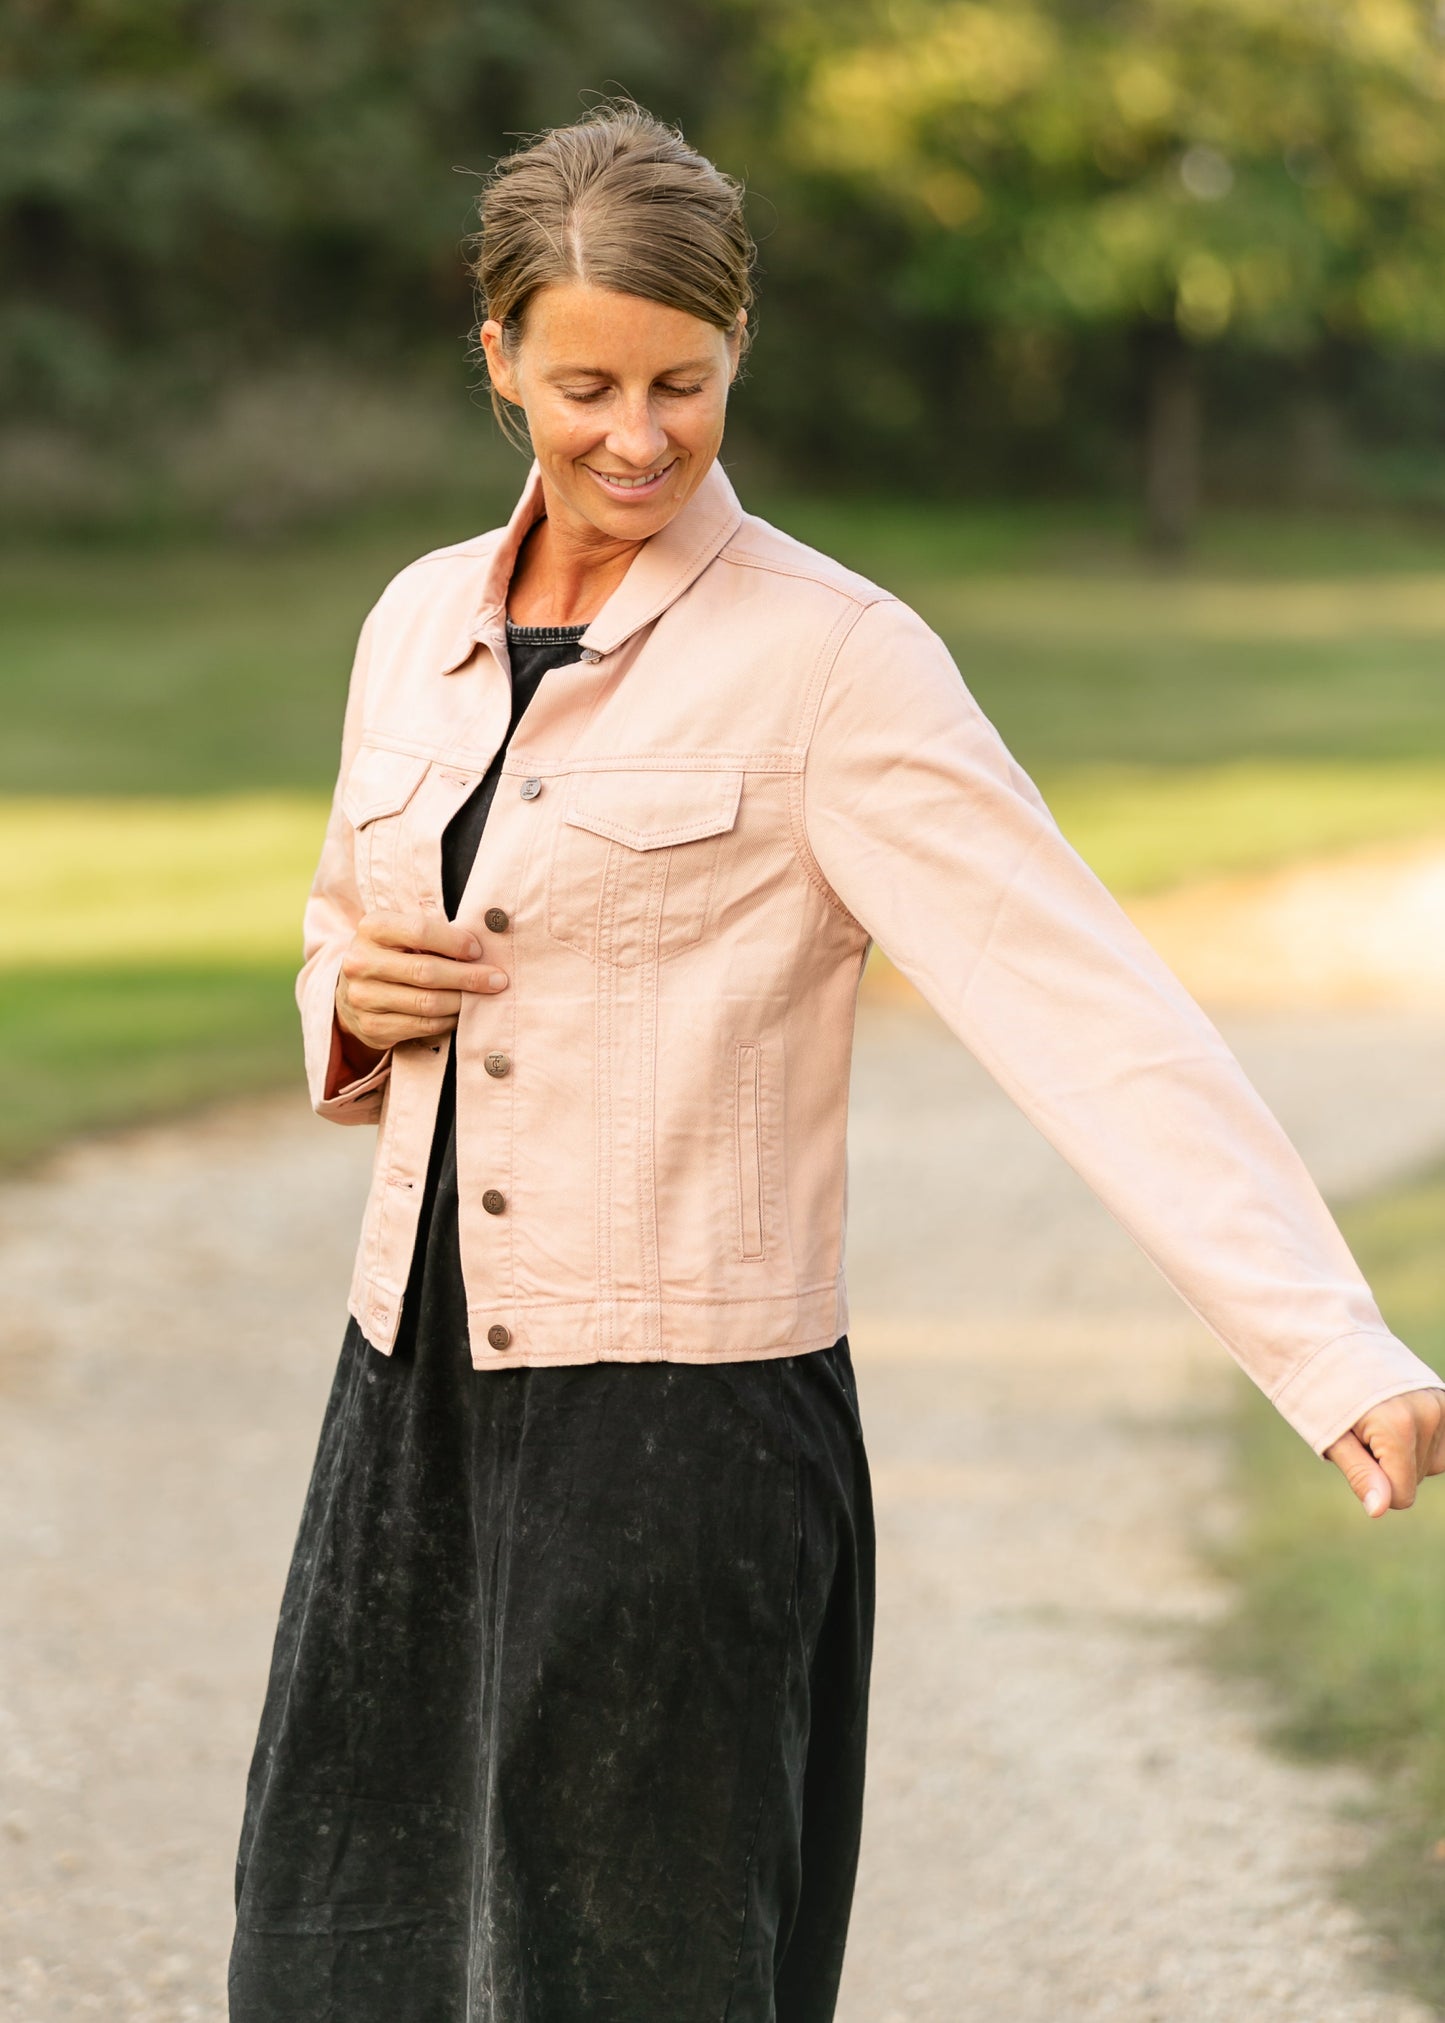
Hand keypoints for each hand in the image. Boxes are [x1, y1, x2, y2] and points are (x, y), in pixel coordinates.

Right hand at [336, 910, 507, 1058]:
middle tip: (498, 980)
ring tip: (483, 998)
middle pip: (426, 971)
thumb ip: (434, 934)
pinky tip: (460, 1014)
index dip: (455, 942)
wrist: (352, 990)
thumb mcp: (402, 933)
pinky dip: (448, 1021)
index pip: (420, 930)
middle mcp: (361, 962)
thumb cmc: (393, 954)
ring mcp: (363, 997)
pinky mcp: (371, 1026)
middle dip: (468, 977)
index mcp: (372, 928)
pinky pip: (422, 1025)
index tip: (479, 951)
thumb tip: (482, 950)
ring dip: (462, 1001)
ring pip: (427, 1003)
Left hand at [1324, 1388, 1444, 1517]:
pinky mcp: (1444, 1399)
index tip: (1355, 1453)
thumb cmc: (1323, 1391)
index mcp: (1397, 1427)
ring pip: (1432, 1462)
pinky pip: (1444, 1444)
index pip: (1402, 1495)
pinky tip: (1400, 1424)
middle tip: (1361, 1430)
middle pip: (1417, 1478)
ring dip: (1407, 1453)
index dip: (1376, 1486)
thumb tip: (1379, 1509)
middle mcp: (1427, 1414)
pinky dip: (1423, 1442)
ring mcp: (1439, 1404)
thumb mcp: (1331, 1436)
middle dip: (1389, 1466)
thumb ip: (1361, 1474)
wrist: (1332, 1341)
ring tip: (1377, 1420)